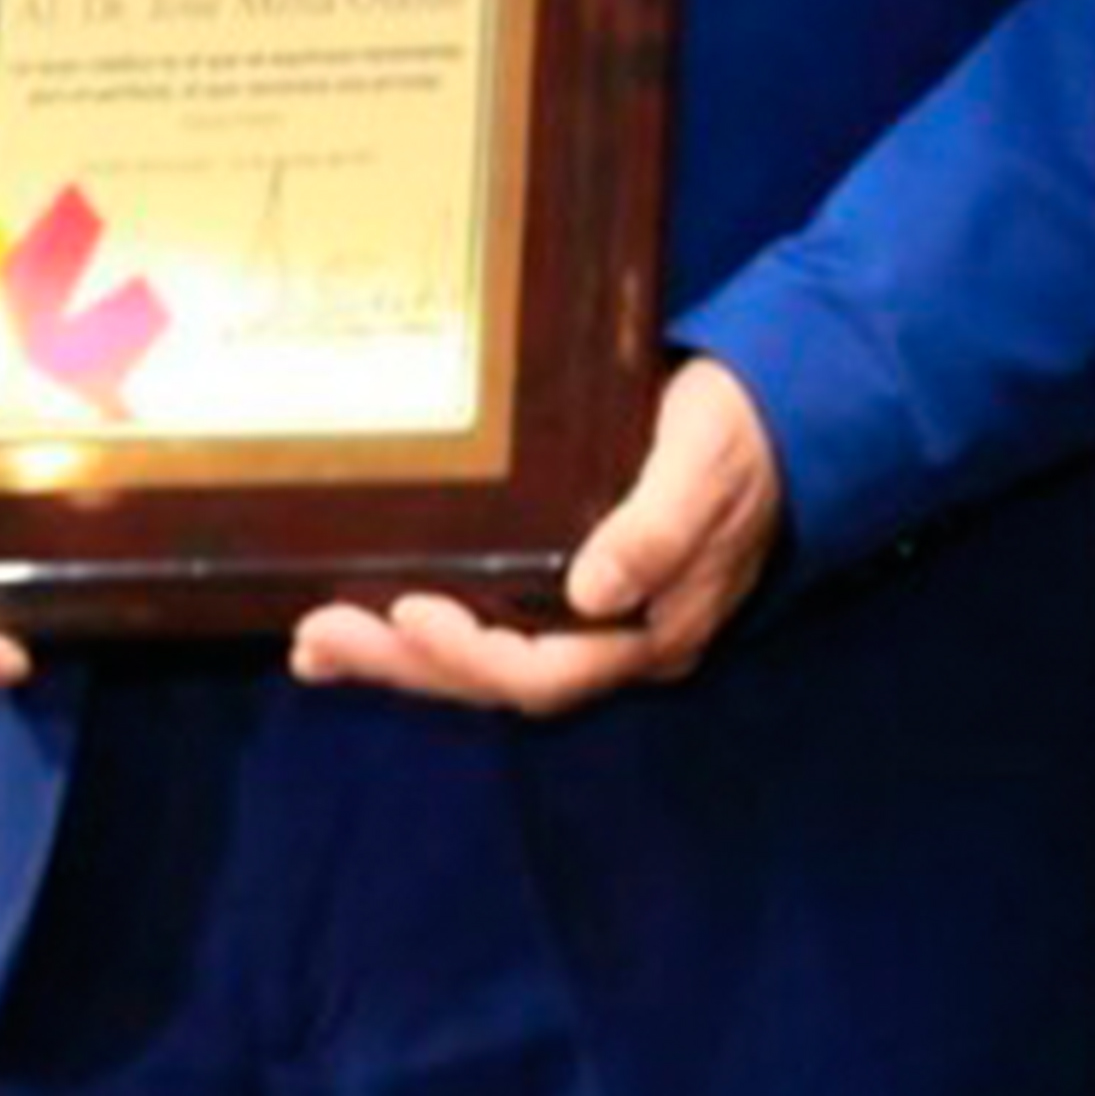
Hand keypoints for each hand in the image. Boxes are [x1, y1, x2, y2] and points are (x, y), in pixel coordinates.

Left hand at [292, 359, 780, 714]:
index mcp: (650, 633)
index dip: (471, 655)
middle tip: (318, 640)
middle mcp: (613, 645)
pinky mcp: (568, 586)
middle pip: (495, 680)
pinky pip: (488, 626)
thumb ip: (658, 527)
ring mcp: (591, 621)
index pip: (546, 673)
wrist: (780, 415)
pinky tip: (366, 614)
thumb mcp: (707, 469)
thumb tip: (595, 587)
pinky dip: (423, 628)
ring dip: (397, 657)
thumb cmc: (744, 438)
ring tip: (314, 645)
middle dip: (404, 666)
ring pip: (483, 661)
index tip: (409, 612)